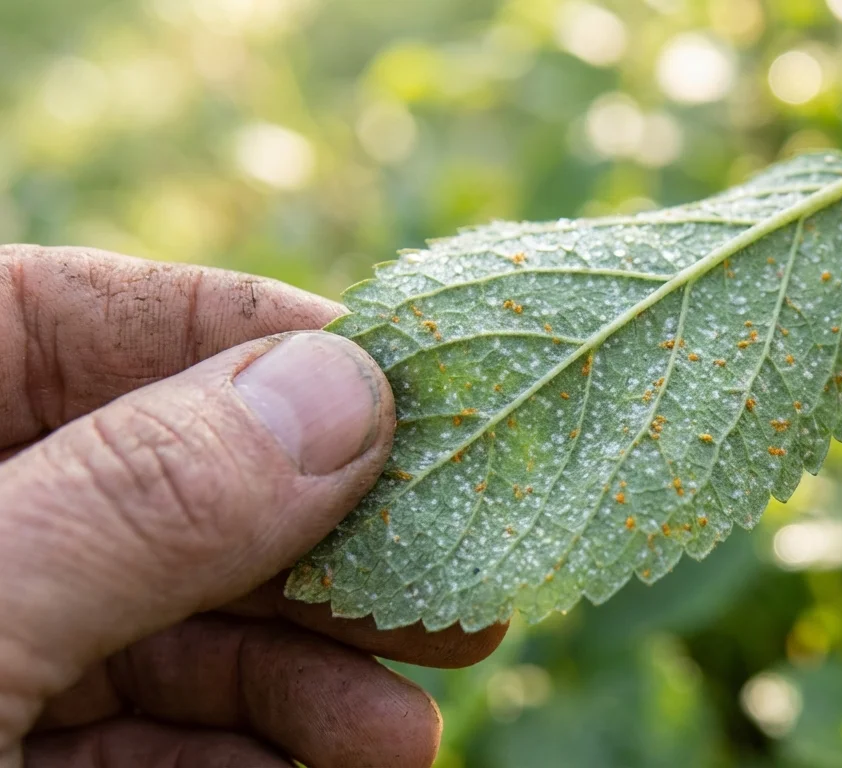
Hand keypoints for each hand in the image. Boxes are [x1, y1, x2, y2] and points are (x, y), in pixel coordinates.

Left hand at [0, 246, 505, 767]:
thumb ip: (138, 496)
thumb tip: (344, 388)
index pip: (57, 314)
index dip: (236, 328)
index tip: (402, 377)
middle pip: (149, 478)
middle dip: (311, 529)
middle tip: (452, 554)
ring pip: (163, 615)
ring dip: (308, 663)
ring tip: (405, 718)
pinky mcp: (6, 753)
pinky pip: (141, 726)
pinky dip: (249, 738)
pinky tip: (336, 751)